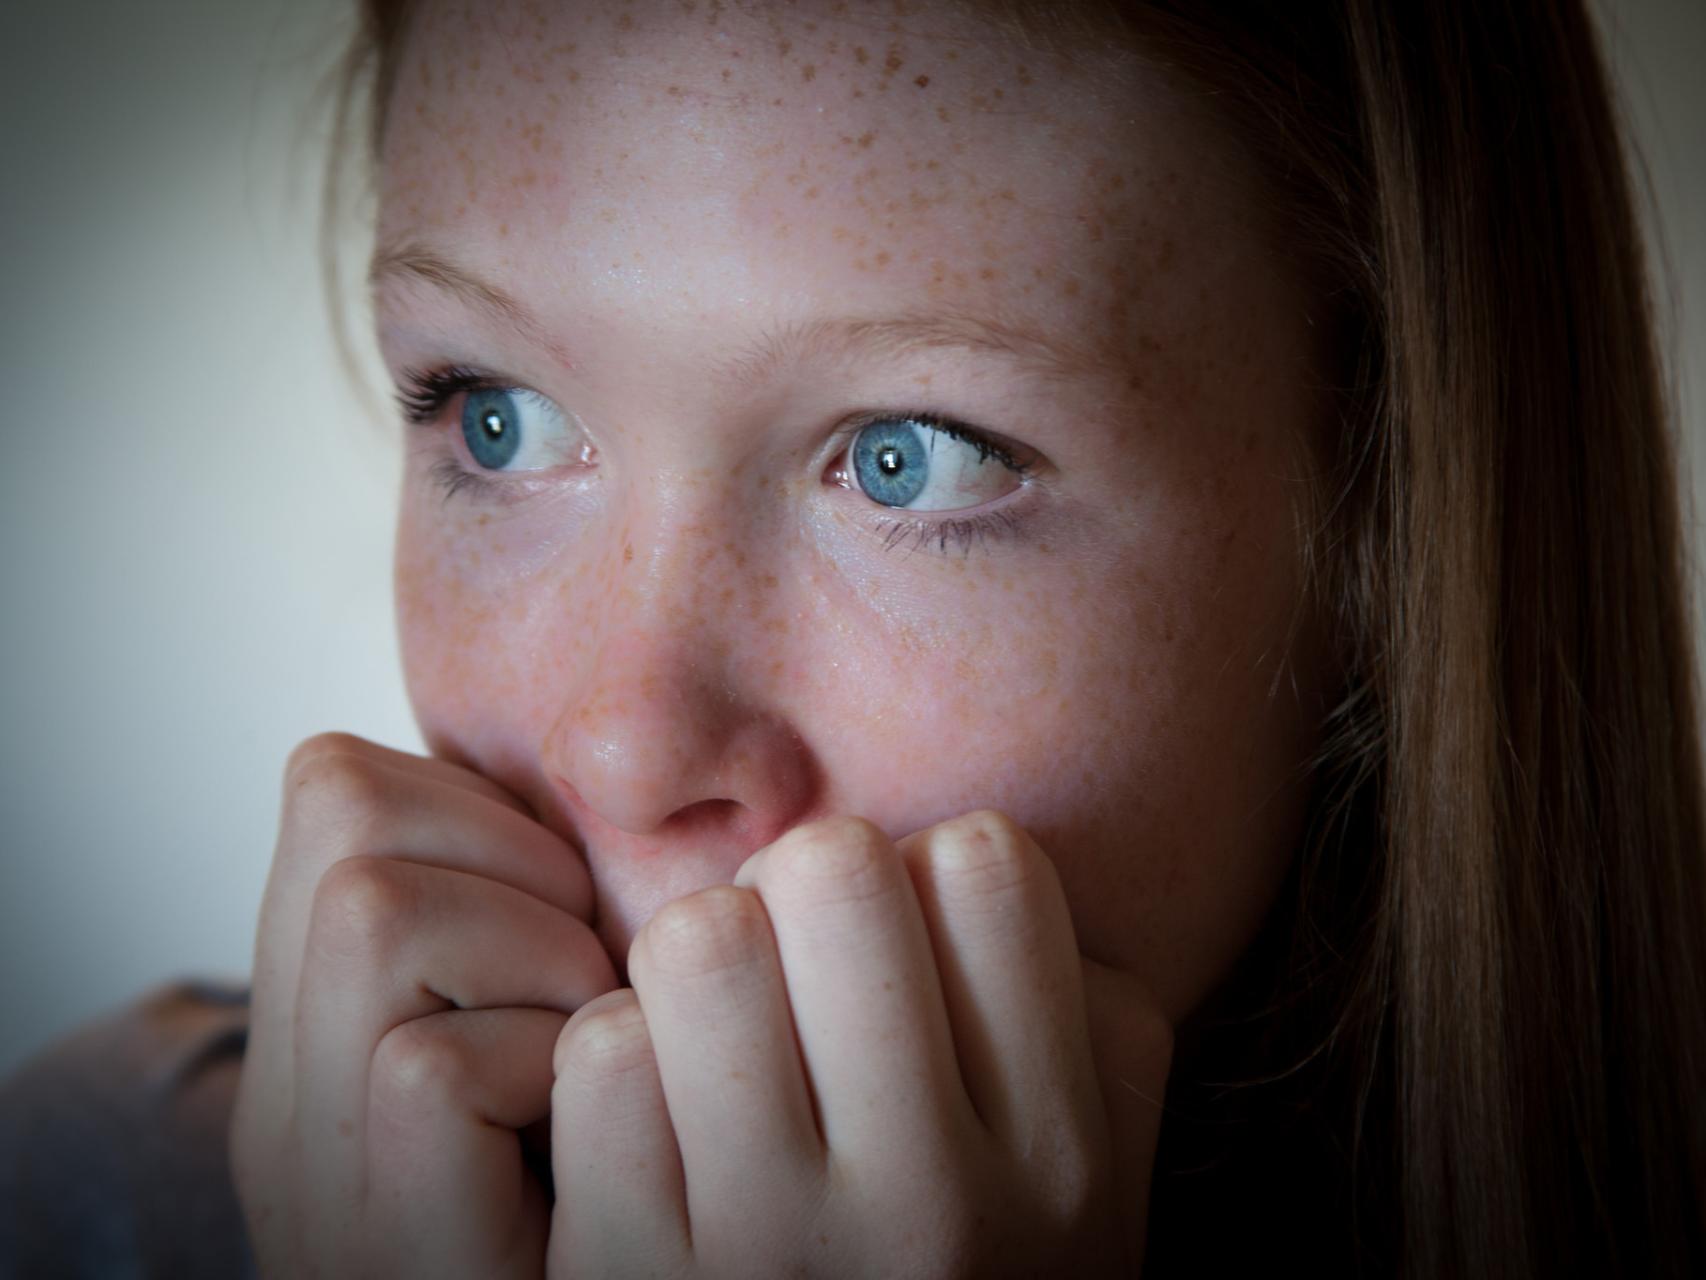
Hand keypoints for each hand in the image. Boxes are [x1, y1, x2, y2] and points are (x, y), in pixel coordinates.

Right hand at [230, 733, 618, 1277]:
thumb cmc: (627, 1192)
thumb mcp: (539, 1027)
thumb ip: (518, 921)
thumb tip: (605, 776)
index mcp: (320, 1031)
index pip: (336, 785)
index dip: (475, 804)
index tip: (555, 902)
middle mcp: (287, 1100)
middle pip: (344, 811)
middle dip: (511, 858)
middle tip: (581, 971)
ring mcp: (320, 1180)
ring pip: (375, 913)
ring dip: (536, 951)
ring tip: (585, 1039)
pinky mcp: (389, 1258)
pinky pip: (426, 1069)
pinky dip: (535, 1059)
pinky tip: (581, 1120)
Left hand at [547, 811, 1172, 1276]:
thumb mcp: (1087, 1209)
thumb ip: (1095, 1045)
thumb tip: (990, 875)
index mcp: (1060, 1168)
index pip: (990, 867)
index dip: (928, 873)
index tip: (906, 947)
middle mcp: (931, 1204)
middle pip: (832, 869)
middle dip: (800, 890)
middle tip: (795, 968)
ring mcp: (772, 1246)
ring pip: (700, 944)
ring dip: (699, 967)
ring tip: (719, 1037)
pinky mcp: (630, 1278)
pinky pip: (600, 1057)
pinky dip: (613, 1065)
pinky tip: (652, 1124)